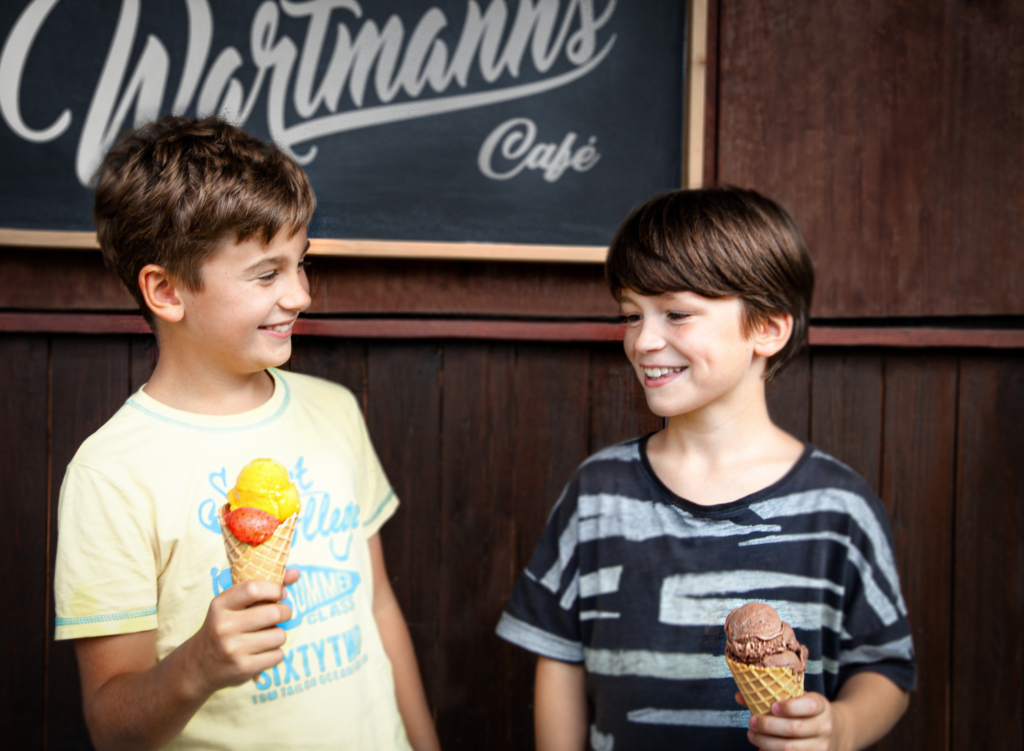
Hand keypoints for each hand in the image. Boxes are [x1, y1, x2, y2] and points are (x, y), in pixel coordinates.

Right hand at [186, 569, 299, 694]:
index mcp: (220, 605)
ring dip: (279, 635)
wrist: (199, 665)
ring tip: (267, 635)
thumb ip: (264, 587)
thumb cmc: (225, 627)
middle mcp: (223, 626)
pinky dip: (276, 653)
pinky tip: (263, 652)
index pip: (253, 589)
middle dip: (285, 612)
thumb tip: (296, 572)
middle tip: (281, 614)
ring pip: (279, 635)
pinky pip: (277, 655)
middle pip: (274, 612)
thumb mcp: (233, 605)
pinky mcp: (242, 668)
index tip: (280, 594)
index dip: (274, 589)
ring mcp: (232, 649)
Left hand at [739, 691, 841, 750]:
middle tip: (751, 722)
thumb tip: (739, 696)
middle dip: (769, 726)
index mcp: (821, 706)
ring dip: (767, 743)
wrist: (836, 731)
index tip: (772, 707)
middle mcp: (824, 727)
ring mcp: (822, 746)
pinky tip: (761, 749)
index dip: (790, 707)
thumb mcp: (798, 699)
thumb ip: (771, 695)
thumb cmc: (807, 711)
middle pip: (795, 728)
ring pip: (791, 748)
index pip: (808, 705)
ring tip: (752, 735)